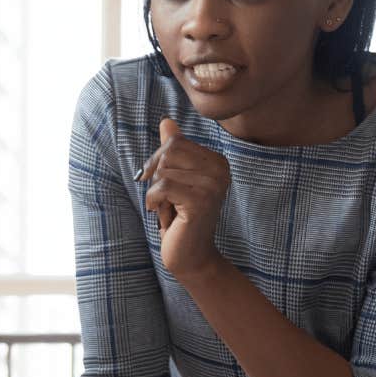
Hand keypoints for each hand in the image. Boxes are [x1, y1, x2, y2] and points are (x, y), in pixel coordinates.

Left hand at [139, 118, 230, 280]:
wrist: (190, 255)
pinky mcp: (200, 201)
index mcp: (218, 162)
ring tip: (170, 209)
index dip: (158, 162)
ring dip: (156, 193)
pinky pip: (162, 187)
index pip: (176, 142)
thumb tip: (166, 121)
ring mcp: (213, 185)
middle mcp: (221, 170)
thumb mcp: (175, 179)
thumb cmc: (180, 217)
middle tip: (167, 200)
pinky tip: (165, 216)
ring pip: (163, 170)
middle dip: (157, 177)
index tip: (162, 184)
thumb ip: (173, 150)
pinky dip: (154, 202)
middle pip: (169, 152)